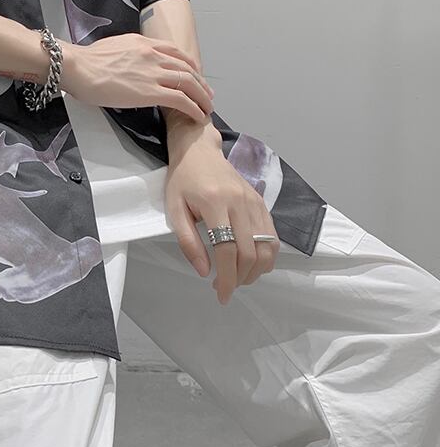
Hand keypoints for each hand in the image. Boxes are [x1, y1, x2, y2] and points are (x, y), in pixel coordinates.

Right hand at [59, 33, 214, 121]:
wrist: (78, 67)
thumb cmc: (87, 61)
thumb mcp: (113, 47)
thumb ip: (129, 53)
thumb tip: (130, 63)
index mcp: (144, 43)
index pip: (176, 52)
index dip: (190, 65)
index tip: (195, 75)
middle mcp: (153, 55)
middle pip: (187, 68)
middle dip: (201, 83)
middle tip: (207, 95)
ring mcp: (153, 73)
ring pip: (189, 83)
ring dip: (202, 97)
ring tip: (207, 108)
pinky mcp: (151, 92)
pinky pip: (181, 100)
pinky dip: (194, 108)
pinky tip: (198, 116)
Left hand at [164, 131, 280, 304]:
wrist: (199, 151)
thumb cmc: (183, 179)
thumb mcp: (174, 209)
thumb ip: (188, 241)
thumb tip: (205, 271)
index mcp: (215, 203)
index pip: (227, 250)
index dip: (227, 278)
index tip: (222, 295)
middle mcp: (239, 202)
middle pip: (250, 253)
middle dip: (240, 278)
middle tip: (226, 287)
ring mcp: (254, 201)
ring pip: (267, 247)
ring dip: (256, 271)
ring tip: (238, 277)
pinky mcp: (261, 201)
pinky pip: (272, 235)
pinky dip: (267, 255)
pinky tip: (252, 262)